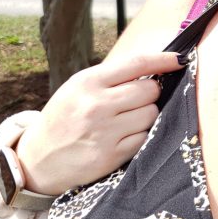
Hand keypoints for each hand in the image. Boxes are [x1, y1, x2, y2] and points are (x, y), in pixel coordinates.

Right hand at [15, 51, 183, 193]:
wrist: (37, 159)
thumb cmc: (64, 118)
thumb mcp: (78, 88)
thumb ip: (112, 78)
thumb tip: (154, 67)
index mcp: (88, 82)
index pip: (136, 63)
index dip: (163, 59)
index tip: (180, 59)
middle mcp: (96, 105)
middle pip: (150, 90)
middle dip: (149, 94)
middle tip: (134, 101)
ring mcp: (105, 131)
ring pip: (151, 114)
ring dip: (146, 116)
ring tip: (125, 121)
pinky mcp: (112, 155)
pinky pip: (145, 137)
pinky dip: (141, 135)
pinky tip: (123, 136)